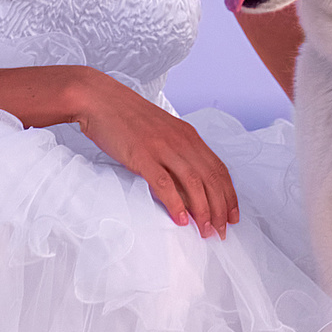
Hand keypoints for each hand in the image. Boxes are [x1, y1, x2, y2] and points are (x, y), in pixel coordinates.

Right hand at [66, 69, 241, 237]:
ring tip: (206, 230)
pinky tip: (181, 219)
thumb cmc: (126, 118)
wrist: (98, 99)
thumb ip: (175, 153)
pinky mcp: (141, 155)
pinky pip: (164, 183)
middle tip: (221, 231)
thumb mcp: (160, 132)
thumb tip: (185, 184)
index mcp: (187, 135)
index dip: (229, 194)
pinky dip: (176, 203)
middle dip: (221, 208)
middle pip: (211, 179)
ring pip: (193, 183)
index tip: (232, 215)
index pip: (218, 168)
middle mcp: (181, 140)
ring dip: (203, 210)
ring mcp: (162, 147)